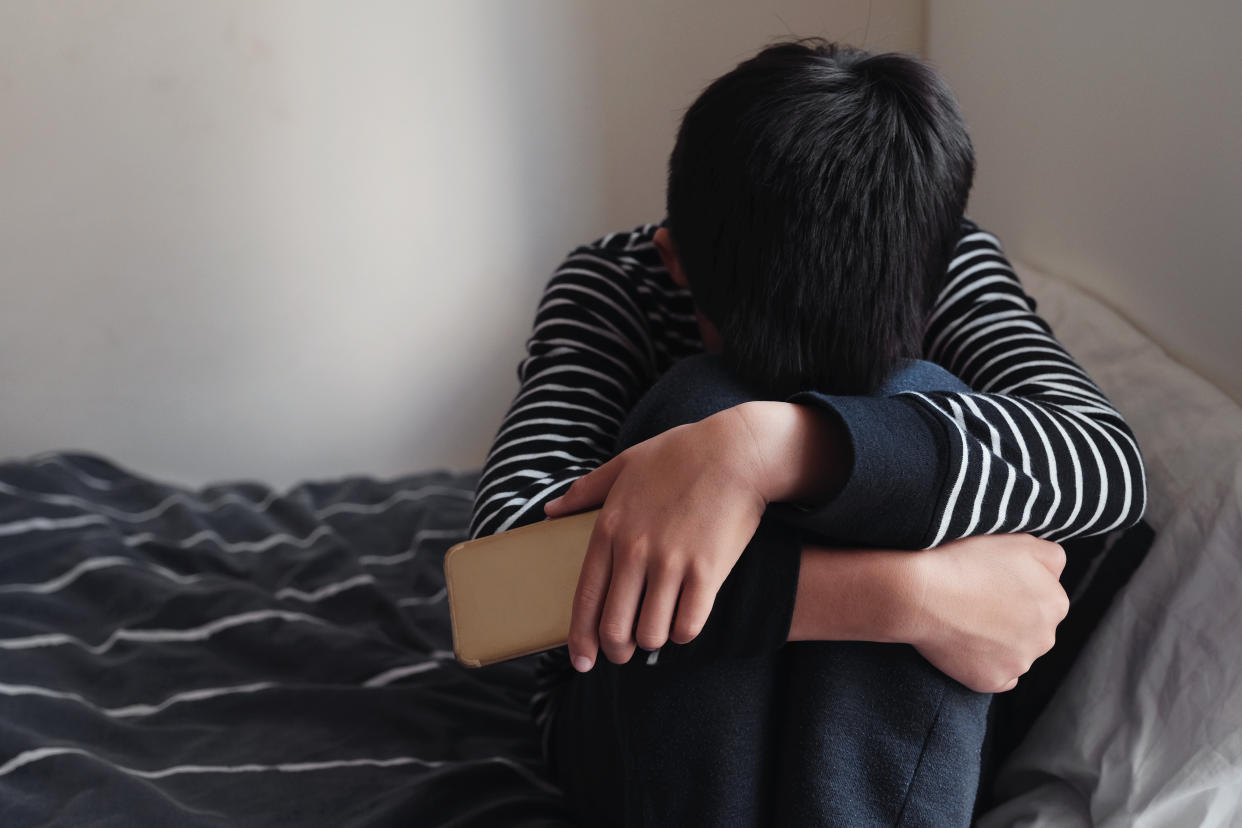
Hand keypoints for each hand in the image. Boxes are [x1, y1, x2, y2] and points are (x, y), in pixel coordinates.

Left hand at [544, 405, 770, 671]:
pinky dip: (684, 632)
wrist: (735, 450)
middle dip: (617, 650)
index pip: (584, 599)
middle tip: (625, 651)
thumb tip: (550, 511)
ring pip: (651, 634)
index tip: (582, 661)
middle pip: (614, 628)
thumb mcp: (623, 464)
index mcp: (609, 529)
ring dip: (653, 640)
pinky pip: (687, 625)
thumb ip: (584, 491)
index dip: (581, 638)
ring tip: (659, 630)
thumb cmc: (679, 454)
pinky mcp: (707, 571)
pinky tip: (685, 620)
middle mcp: (634, 551)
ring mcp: (671, 563)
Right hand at [903, 534, 1069, 692]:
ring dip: (998, 641)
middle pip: (1032, 627)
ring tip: (965, 621)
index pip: (1044, 596)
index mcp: (1055, 603)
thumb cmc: (965, 561)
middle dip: (1012, 617)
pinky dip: (984, 664)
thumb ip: (1052, 555)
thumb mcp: (1018, 541)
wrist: (921, 594)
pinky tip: (966, 646)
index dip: (1016, 587)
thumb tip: (1057, 572)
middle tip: (977, 600)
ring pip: (1015, 652)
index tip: (991, 581)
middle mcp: (1045, 638)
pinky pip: (997, 676)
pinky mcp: (992, 682)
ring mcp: (1018, 663)